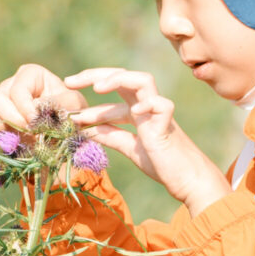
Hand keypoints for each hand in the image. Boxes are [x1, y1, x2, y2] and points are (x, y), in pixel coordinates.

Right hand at [0, 63, 86, 136]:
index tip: (37, 124)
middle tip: (29, 133)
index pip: (18, 90)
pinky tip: (7, 138)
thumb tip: (36, 107)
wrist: (64, 131)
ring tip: (17, 135)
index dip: (25, 109)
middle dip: (12, 119)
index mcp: (30, 74)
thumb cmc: (71, 112)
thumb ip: (60, 103)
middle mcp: (11, 83)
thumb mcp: (74, 105)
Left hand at [65, 67, 228, 211]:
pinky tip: (134, 112)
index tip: (66, 88)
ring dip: (118, 80)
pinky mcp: (169, 126)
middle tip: (69, 81)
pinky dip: (147, 104)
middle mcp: (148, 106)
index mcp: (138, 110)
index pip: (113, 87)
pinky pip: (162, 105)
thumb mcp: (129, 147)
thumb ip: (110, 136)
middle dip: (95, 75)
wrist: (188, 180)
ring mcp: (159, 113)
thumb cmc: (162, 164)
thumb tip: (83, 129)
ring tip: (97, 88)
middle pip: (124, 76)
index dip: (90, 83)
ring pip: (143, 81)